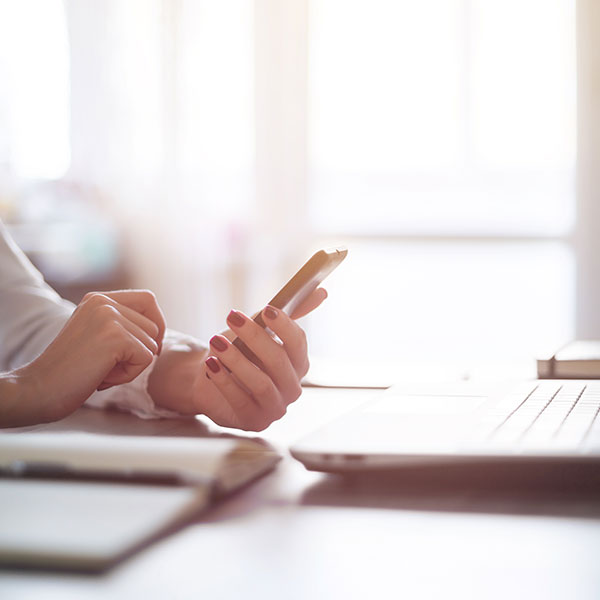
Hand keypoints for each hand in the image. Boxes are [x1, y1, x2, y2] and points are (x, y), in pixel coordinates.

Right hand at [1, 290, 165, 426]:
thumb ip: (121, 325)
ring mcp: (109, 317)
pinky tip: (102, 377)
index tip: (147, 347)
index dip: (156, 324)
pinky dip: (129, 375)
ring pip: (152, 344)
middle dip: (140, 352)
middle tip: (109, 366)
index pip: (148, 300)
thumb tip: (159, 329)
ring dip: (132, 365)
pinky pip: (147, 358)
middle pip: (154, 326)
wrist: (39, 389)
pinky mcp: (115, 337)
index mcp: (98, 299)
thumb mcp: (96, 335)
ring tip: (101, 370)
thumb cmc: (70, 370)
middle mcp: (103, 302)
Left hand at [148, 288, 326, 430]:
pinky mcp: (255, 421)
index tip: (267, 310)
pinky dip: (224, 381)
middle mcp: (292, 387)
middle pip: (279, 361)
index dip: (285, 326)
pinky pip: (241, 401)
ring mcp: (276, 407)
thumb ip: (284, 315)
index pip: (298, 343)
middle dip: (255, 337)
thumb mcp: (258, 330)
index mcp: (298, 363)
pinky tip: (211, 364)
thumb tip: (321, 293)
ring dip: (237, 360)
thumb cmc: (239, 352)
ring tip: (216, 342)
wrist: (209, 378)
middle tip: (232, 317)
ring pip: (261, 383)